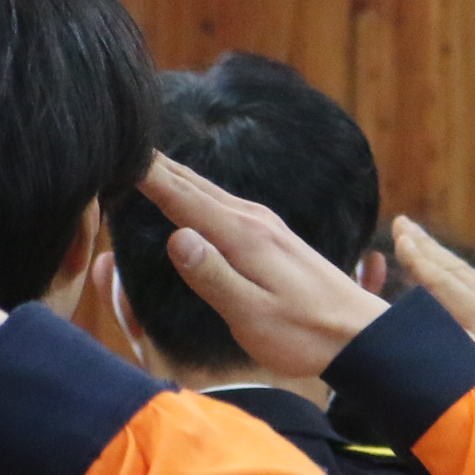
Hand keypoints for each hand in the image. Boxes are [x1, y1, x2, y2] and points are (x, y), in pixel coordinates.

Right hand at [136, 154, 385, 377]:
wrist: (360, 335)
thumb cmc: (304, 334)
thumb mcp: (251, 315)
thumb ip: (212, 277)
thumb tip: (174, 236)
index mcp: (242, 236)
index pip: (182, 198)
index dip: (146, 176)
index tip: (114, 152)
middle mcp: (253, 220)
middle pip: (193, 184)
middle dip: (154, 165)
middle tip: (116, 140)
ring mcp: (266, 224)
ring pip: (208, 190)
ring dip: (173, 174)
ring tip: (142, 160)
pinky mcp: (273, 235)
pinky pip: (222, 201)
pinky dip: (195, 190)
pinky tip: (190, 193)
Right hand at [389, 221, 474, 413]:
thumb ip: (457, 343)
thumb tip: (422, 325)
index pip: (442, 280)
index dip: (418, 260)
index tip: (398, 235)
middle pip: (453, 268)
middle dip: (425, 246)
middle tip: (403, 223)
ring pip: (467, 273)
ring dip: (441, 256)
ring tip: (422, 240)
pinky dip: (460, 272)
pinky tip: (460, 276)